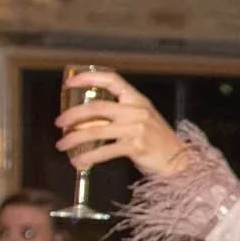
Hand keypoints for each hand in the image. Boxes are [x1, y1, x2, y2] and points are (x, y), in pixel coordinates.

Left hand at [55, 69, 189, 177]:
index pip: (112, 80)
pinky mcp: (136, 147)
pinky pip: (104, 151)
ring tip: (62, 145)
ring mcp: (137, 129)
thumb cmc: (159, 142)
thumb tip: (85, 120)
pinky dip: (88, 157)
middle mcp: (137, 111)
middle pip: (97, 107)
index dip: (88, 78)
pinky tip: (78, 162)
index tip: (69, 83)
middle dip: (72, 115)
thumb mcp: (143, 120)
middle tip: (59, 123)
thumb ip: (119, 115)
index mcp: (138, 100)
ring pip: (96, 130)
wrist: (180, 162)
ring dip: (74, 139)